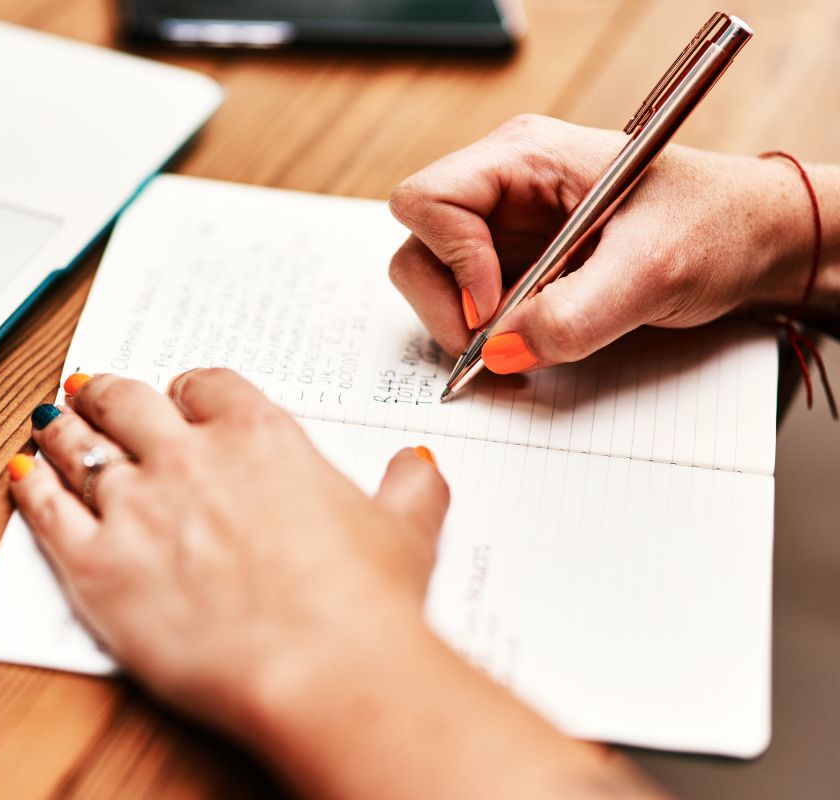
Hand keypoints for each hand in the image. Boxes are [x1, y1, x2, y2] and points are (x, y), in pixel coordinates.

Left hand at [8, 370, 666, 798]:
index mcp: (259, 436)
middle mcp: (189, 459)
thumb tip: (418, 466)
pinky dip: (30, 489)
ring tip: (50, 419)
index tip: (180, 397)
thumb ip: (410, 486)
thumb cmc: (362, 605)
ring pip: (78, 447)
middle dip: (109, 393)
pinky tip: (22, 476)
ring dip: (62, 429)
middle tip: (95, 390)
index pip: (207, 386)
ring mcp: (136, 508)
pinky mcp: (96, 567)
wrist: (322, 670)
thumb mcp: (406, 529)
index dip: (187, 389)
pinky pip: (46, 513)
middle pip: (128, 403)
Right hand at [388, 114, 815, 371]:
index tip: (493, 304)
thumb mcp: (652, 271)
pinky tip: (529, 340)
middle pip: (419, 245)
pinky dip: (486, 334)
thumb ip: (574, 317)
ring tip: (521, 341)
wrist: (754, 242)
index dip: (450, 258)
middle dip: (447, 303)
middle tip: (496, 340)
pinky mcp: (514, 265)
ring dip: (464, 323)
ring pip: (434, 279)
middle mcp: (502, 188)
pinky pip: (468, 303)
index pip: (429, 199)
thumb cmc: (716, 226)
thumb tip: (500, 353)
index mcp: (525, 157)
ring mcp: (504, 229)